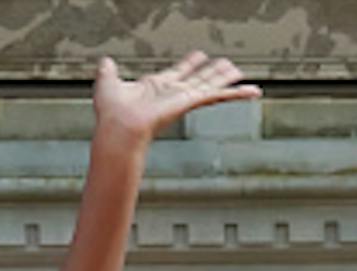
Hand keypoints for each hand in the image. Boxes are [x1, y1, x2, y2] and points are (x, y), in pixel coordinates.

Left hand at [93, 52, 259, 146]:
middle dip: (211, 71)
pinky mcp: (190, 102)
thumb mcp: (108, 83)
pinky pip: (217, 95)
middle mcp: (172, 93)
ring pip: (210, 85)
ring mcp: (183, 98)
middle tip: (226, 65)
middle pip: (198, 78)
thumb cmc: (112, 113)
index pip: (178, 72)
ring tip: (239, 72)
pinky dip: (236, 94)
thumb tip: (104, 62)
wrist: (118, 128)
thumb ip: (108, 71)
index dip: (189, 63)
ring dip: (225, 78)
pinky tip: (252, 91)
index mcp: (156, 87)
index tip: (199, 56)